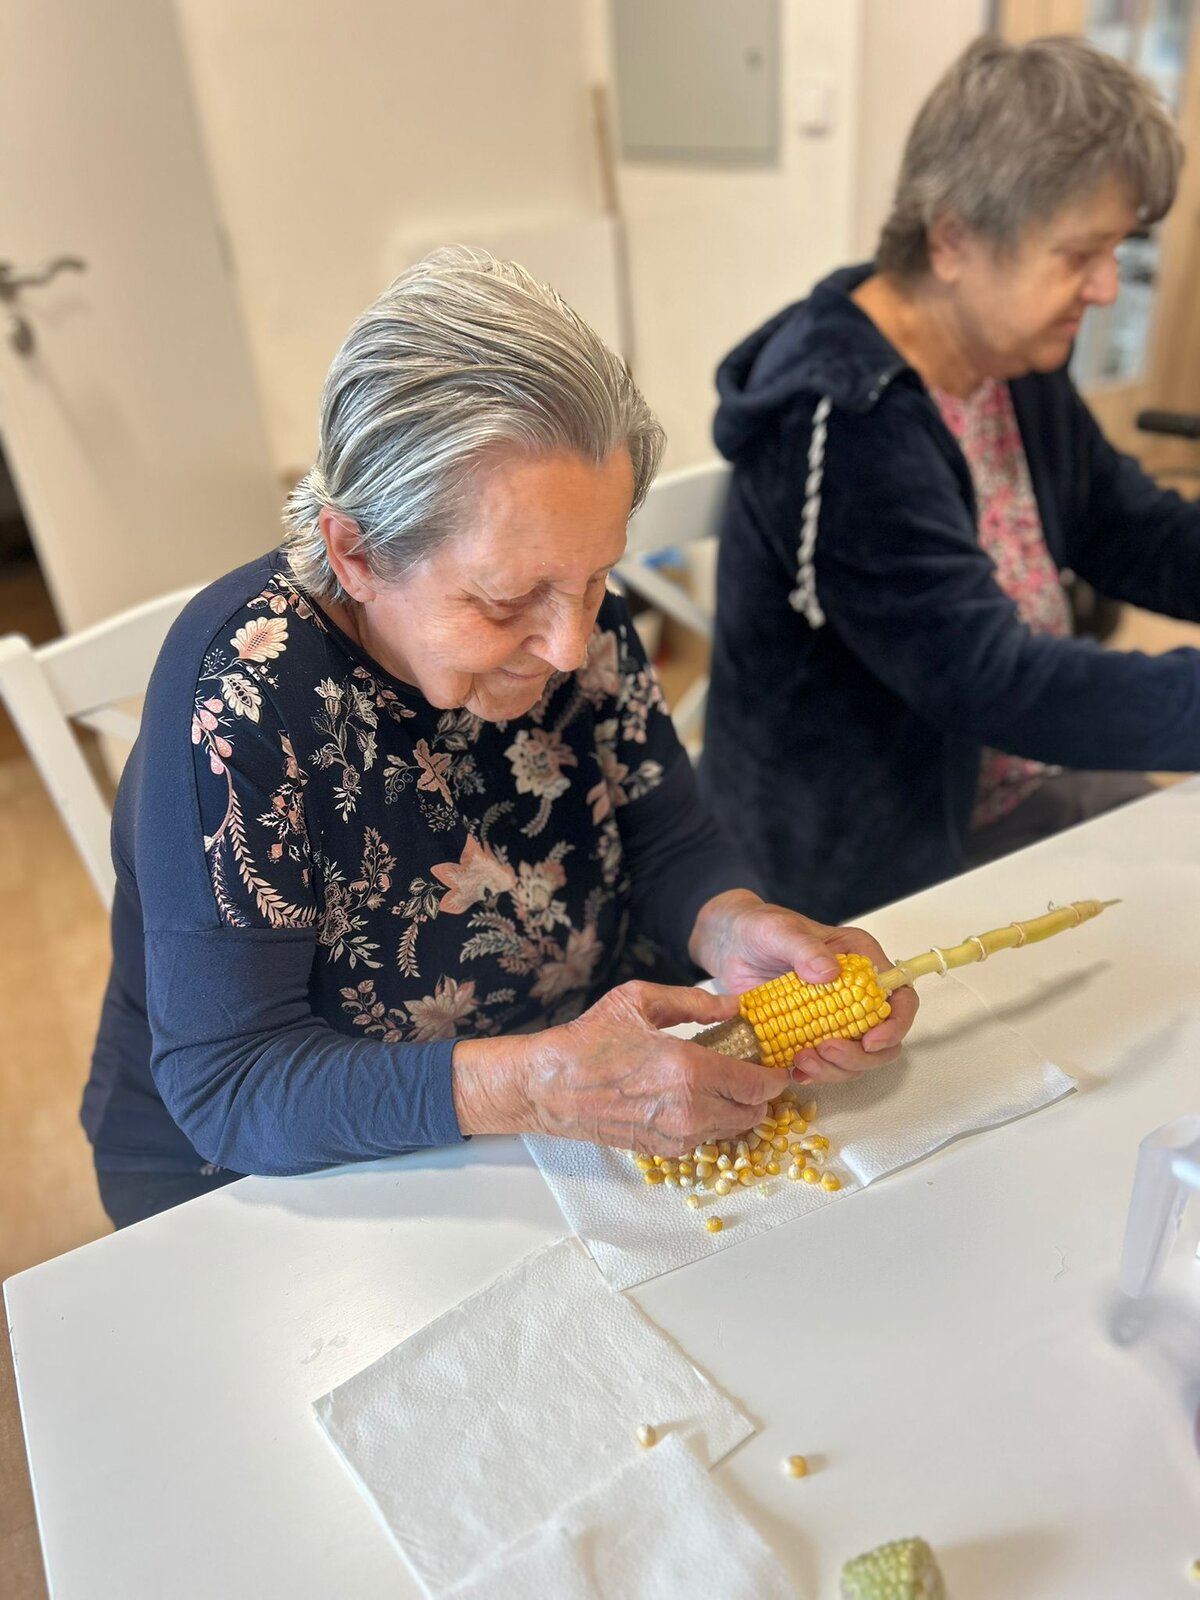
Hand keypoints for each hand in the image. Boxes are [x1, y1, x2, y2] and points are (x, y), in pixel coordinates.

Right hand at [453, 980, 785, 1153]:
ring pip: (732, 1130)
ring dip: (737, 1109)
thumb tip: (734, 1005)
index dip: (774, 1075)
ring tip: (722, 1084)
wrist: (550, 1087)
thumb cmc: (590, 1040)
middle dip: (759, 1094)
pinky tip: (695, 1099)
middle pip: (753, 1113)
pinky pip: (706, 1140)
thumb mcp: (640, 1000)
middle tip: (750, 1072)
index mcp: (688, 1069)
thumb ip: (695, 1001)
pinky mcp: (663, 1152)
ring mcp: (677, 1136)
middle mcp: (689, 1110)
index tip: (776, 1064)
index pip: (757, 1084)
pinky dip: (712, 1122)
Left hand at [688, 889, 917, 1085]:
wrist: (730, 944)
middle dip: (860, 1056)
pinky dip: (816, 1073)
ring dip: (835, 1069)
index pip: (900, 997)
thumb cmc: (759, 928)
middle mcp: (855, 992)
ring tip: (802, 1060)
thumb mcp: (780, 931)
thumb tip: (829, 973)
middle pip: (883, 1038)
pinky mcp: (811, 1034)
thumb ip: (805, 948)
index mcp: (860, 960)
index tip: (870, 1042)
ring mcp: (834, 1017)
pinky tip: (796, 1070)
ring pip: (856, 1058)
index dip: (895, 1025)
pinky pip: (825, 1064)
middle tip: (825, 1052)